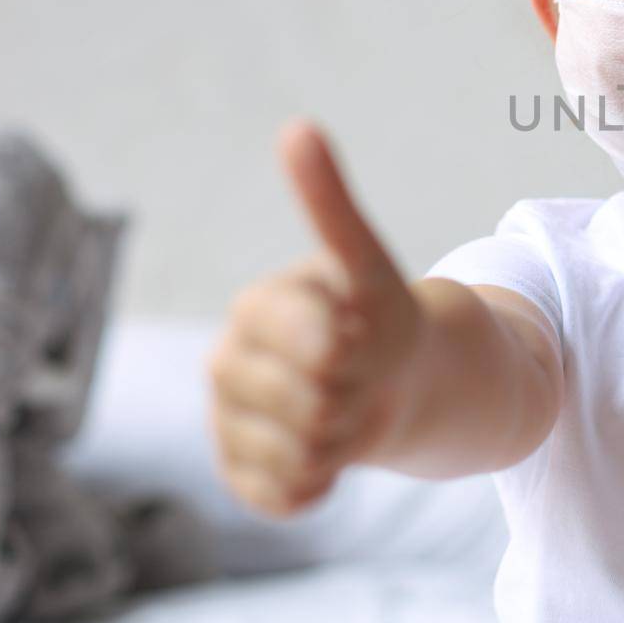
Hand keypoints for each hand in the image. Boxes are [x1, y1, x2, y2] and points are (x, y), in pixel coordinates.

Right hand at [208, 121, 423, 516]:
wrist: (395, 383)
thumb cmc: (380, 318)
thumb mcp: (367, 264)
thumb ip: (330, 209)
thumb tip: (296, 127)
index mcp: (258, 305)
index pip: (309, 340)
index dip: (344, 345)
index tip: (355, 331)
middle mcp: (229, 359)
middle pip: (310, 400)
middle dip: (353, 392)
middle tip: (359, 375)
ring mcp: (229, 418)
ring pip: (301, 449)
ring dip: (342, 438)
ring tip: (346, 410)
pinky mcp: (237, 470)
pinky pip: (281, 494)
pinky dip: (316, 485)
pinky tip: (326, 460)